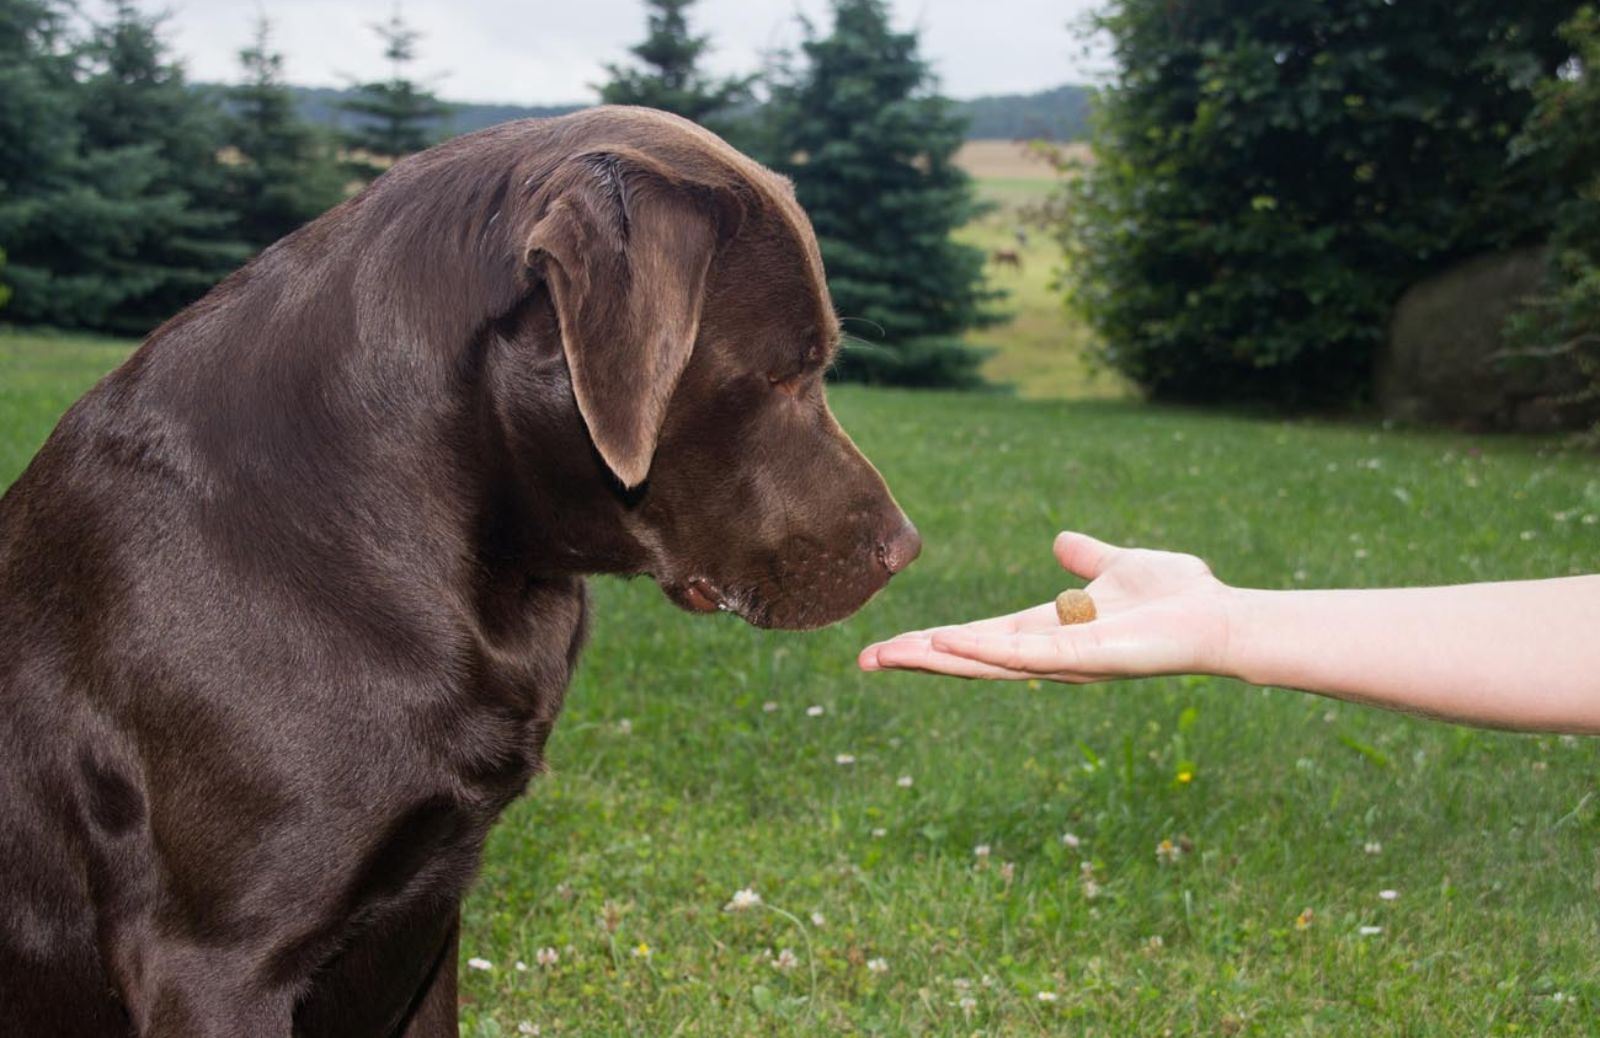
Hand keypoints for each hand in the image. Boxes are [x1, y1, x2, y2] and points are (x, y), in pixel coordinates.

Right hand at [858, 532, 1236, 682]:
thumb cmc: (1179, 598)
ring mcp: (1063, 663)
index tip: (891, 645)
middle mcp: (1049, 654)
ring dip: (937, 658)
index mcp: (1050, 629)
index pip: (980, 637)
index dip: (936, 641)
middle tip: (866, 660)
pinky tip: (947, 644)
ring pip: (987, 663)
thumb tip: (1061, 541)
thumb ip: (1087, 556)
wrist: (1222, 617)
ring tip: (890, 655)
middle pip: (971, 659)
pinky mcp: (1084, 662)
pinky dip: (983, 651)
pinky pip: (1025, 655)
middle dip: (919, 659)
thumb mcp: (1119, 565)